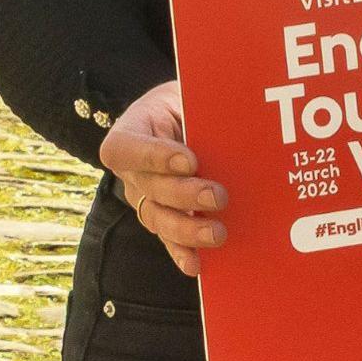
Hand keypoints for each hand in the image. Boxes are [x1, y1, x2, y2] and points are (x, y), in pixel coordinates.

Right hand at [98, 81, 224, 275]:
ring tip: (217, 233)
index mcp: (132, 131)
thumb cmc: (190, 101)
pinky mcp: (162, 216)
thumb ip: (202, 110)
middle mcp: (132, 170)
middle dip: (184, 196)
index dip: (153, 158)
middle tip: (217, 196)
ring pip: (158, 218)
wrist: (187, 115)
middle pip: (149, 189)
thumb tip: (236, 121)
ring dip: (188, 230)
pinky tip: (196, 265)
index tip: (189, 159)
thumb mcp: (191, 95)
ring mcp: (144, 197)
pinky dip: (182, 252)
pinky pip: (168, 238)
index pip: (126, 149)